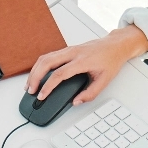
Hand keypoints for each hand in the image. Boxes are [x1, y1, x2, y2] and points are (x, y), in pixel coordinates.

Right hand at [26, 25, 147, 105]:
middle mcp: (73, 53)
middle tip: (31, 91)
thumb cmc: (111, 60)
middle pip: (47, 62)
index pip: (60, 73)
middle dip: (35, 77)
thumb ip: (90, 93)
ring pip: (45, 57)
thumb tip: (75, 102)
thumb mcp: (105, 80)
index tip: (41, 95)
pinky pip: (49, 55)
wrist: (116, 45)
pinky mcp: (68, 49)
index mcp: (82, 60)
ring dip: (35, 71)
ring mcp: (69, 49)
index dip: (48, 86)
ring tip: (30, 84)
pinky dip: (40, 65)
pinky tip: (37, 74)